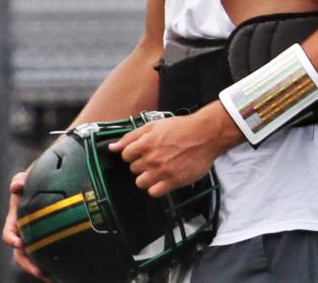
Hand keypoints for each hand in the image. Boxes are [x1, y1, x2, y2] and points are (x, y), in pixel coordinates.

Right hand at [1, 169, 50, 281]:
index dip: (11, 240)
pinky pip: (48, 256)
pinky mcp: (49, 240)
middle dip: (28, 265)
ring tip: (53, 278)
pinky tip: (64, 271)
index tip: (19, 243)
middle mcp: (24, 232)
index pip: (8, 234)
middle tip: (41, 272)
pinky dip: (53, 265)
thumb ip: (20, 179)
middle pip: (20, 255)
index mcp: (15, 219)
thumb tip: (15, 187)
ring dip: (41, 270)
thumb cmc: (35, 178)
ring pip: (34, 260)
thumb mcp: (27, 177)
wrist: (51, 179)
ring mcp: (36, 238)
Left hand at [108, 109, 229, 197]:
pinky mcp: (174, 181)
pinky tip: (163, 179)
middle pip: (133, 169)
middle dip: (141, 164)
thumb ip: (131, 137)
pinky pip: (154, 192)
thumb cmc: (180, 127)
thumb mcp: (153, 125)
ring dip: (147, 177)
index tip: (141, 152)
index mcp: (145, 144)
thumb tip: (112, 147)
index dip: (133, 153)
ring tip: (158, 170)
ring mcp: (162, 171)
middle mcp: (151, 159)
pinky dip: (156, 188)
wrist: (205, 134)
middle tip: (154, 158)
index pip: (125, 156)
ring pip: (141, 183)